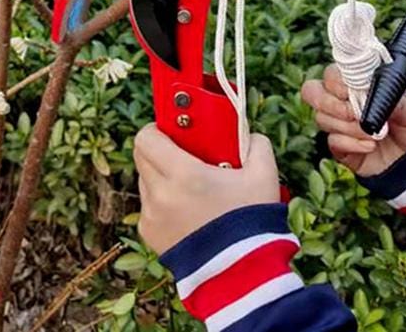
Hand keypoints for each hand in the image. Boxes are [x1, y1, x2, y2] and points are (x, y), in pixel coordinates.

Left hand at [134, 124, 280, 255]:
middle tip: (183, 154)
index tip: (175, 131)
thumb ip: (256, 145)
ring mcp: (152, 217)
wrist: (243, 276)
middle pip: (142, 156)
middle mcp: (160, 194)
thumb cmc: (252, 223)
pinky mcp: (151, 237)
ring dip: (161, 177)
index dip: (158, 129)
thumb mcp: (263, 176)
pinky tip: (189, 212)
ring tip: (190, 187)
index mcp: (182, 174)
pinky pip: (150, 208)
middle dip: (159, 150)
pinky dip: (163, 204)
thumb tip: (248, 135)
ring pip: (146, 182)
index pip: (146, 137)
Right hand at [300, 64, 405, 177]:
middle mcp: (339, 100)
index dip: (337, 82)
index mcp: (354, 82)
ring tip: (374, 133)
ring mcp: (337, 123)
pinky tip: (370, 146)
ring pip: (322, 118)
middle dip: (331, 103)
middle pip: (311, 92)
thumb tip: (376, 93)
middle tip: (354, 113)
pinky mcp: (339, 146)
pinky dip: (351, 144)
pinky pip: (332, 141)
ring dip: (349, 127)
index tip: (353, 91)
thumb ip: (393, 96)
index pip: (330, 74)